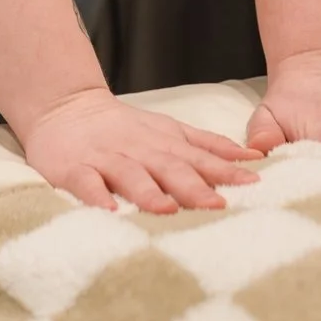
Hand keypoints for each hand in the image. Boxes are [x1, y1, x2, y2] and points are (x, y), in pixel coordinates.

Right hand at [22, 86, 264, 213]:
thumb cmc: (126, 128)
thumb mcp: (170, 130)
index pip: (198, 156)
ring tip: (167, 210)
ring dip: (149, 191)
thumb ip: (207, 145)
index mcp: (164, 142)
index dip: (224, 169)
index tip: (251, 183)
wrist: (67, 109)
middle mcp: (139, 149)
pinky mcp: (75, 169)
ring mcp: (106, 159)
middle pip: (169, 167)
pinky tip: (108, 211)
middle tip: (217, 205)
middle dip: (194, 186)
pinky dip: (97, 196)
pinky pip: (86, 183)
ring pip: (130, 175)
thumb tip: (253, 157)